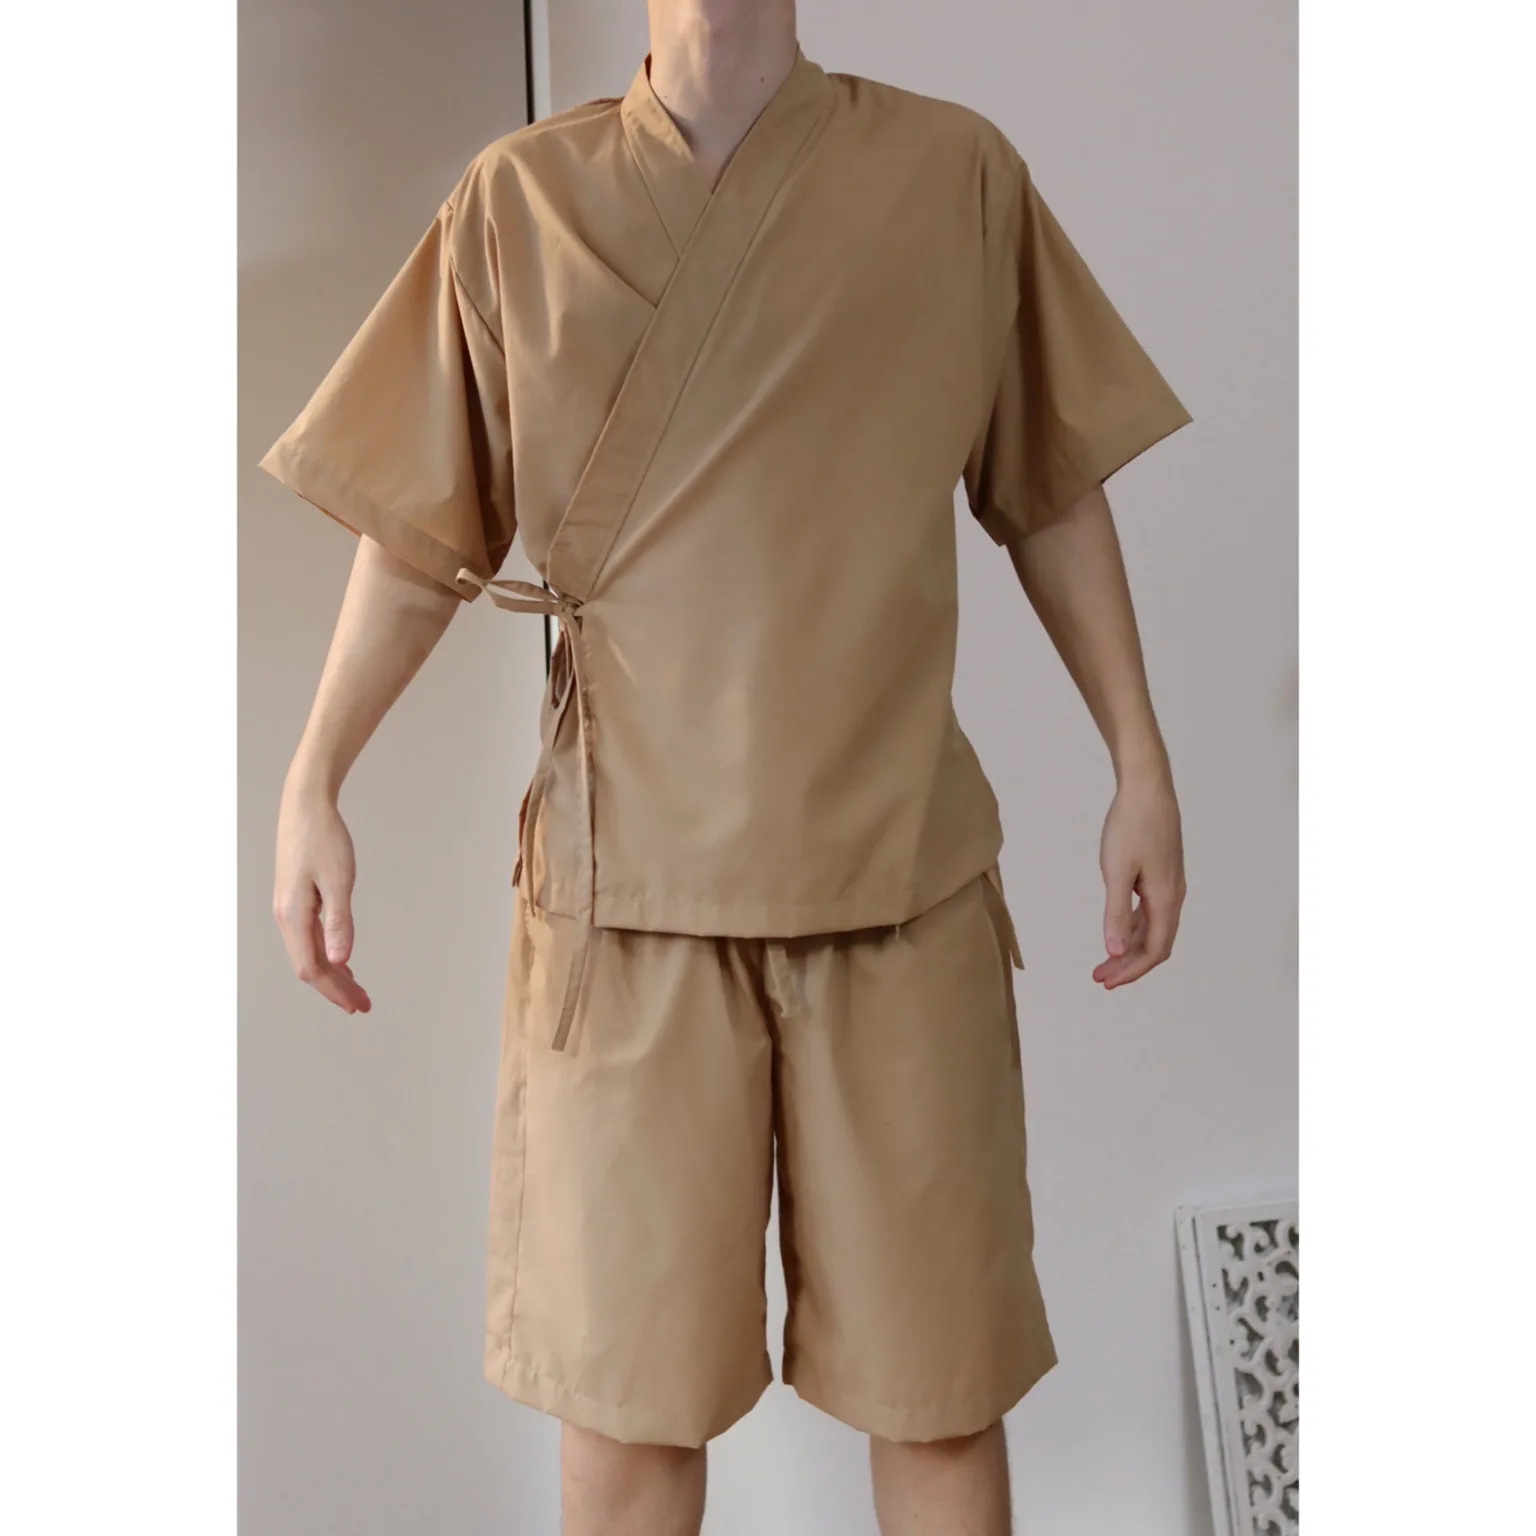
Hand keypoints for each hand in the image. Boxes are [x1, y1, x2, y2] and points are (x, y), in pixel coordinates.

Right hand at [273, 776, 371, 1013]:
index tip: (358, 1005)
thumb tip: (341, 960)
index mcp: (293, 915)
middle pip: (309, 965)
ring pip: (309, 952)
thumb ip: (339, 922)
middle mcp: (286, 916)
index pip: (311, 968)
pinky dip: (327, 954)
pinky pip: (309, 937)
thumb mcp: (337, 880)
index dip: (334, 990)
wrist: (305, 804)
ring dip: (333, 973)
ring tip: (355, 990)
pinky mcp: (296, 898)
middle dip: (336, 988)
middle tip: (363, 1005)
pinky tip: (342, 960)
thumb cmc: (322, 837)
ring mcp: (289, 908)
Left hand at [1094, 764, 1184, 989]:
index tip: (1107, 982)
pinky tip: (1117, 929)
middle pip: (1156, 943)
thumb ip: (1115, 913)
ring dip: (1130, 946)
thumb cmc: (1131, 825)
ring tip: (1105, 960)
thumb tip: (1115, 952)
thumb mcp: (1116, 871)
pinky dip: (1134, 926)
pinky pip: (1150, 910)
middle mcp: (1173, 895)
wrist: (1147, 787)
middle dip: (1129, 965)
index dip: (1132, 971)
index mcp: (1165, 899)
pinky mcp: (1161, 872)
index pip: (1154, 950)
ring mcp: (1169, 883)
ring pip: (1153, 927)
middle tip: (1101, 977)